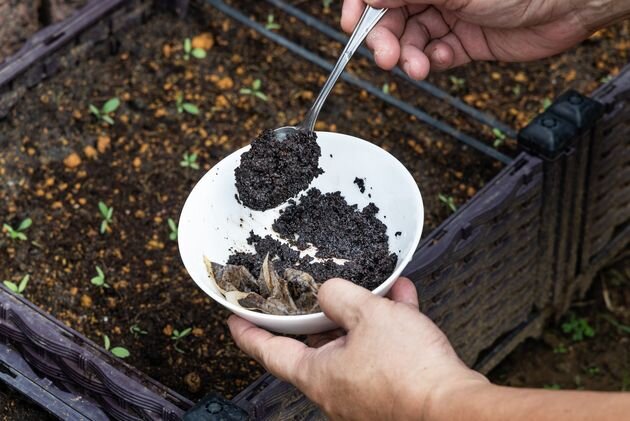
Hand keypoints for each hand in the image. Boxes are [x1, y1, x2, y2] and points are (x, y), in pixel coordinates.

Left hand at [228, 278, 486, 419]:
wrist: (456, 410)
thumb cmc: (409, 372)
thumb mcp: (367, 315)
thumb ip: (339, 296)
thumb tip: (327, 292)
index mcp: (318, 375)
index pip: (269, 352)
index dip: (248, 332)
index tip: (234, 320)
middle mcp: (336, 389)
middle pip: (316, 346)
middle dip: (321, 315)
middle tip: (319, 292)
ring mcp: (364, 394)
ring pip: (355, 345)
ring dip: (364, 314)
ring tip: (377, 287)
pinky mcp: (392, 393)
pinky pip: (383, 353)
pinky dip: (389, 328)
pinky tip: (404, 300)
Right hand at [341, 0, 629, 78]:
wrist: (568, 4)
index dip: (361, 6)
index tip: (350, 24)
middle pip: (392, 17)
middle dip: (385, 38)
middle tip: (386, 56)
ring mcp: (451, 15)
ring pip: (412, 40)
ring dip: (409, 56)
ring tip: (417, 66)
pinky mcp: (466, 41)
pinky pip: (437, 54)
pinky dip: (435, 61)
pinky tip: (443, 59)